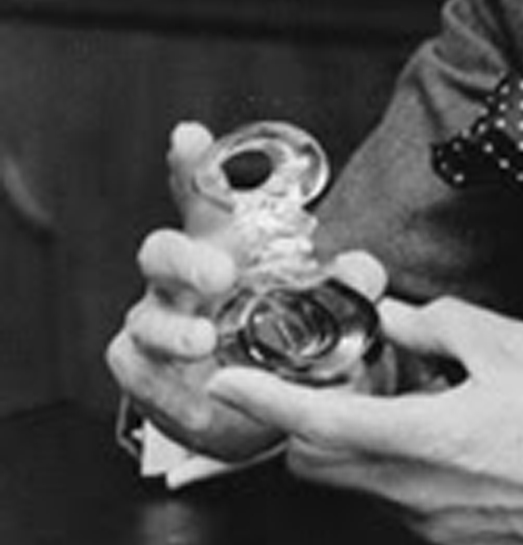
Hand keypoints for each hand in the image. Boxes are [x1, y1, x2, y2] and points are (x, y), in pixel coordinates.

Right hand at [106, 121, 385, 461]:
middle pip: (161, 251)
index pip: (202, 196)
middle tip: (221, 274)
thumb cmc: (283, 336)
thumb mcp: (326, 308)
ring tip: (204, 341)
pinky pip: (137, 371)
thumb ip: (349, 285)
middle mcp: (182, 279)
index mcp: (223, 246)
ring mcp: (157, 323)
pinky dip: (163, 387)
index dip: (191, 164)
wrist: (254, 408)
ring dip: (172, 329)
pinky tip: (196, 402)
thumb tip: (364, 272)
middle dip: (185, 259)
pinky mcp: (144, 371)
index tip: (188, 136)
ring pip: (144, 316)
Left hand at [208, 296, 522, 544]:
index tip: (228, 382)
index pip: (322, 422)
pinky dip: (402, 469)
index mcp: (427, 436)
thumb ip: (439, 324)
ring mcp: (432, 525)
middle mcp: (417, 491)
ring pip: (359, 483)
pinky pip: (400, 503)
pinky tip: (453, 441)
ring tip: (417, 406)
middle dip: (307, 424)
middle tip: (335, 383)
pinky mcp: (451, 544)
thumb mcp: (508, 343)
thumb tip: (398, 320)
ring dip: (362, 445)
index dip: (266, 401)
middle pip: (319, 464)